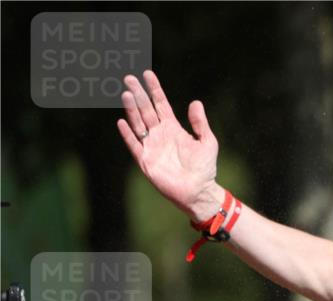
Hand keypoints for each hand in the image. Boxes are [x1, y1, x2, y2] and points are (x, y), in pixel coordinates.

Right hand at [117, 70, 224, 221]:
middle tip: (129, 78)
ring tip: (126, 94)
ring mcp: (151, 146)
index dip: (154, 89)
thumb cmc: (205, 168)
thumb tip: (196, 102)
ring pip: (138, 123)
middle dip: (138, 94)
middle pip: (146, 110)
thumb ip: (200, 123)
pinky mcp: (146, 161)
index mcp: (173, 128)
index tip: (147, 74)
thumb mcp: (207, 142)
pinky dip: (128, 134)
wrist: (198, 191)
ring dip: (131, 109)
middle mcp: (159, 134)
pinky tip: (122, 122)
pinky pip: (134, 145)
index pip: (160, 104)